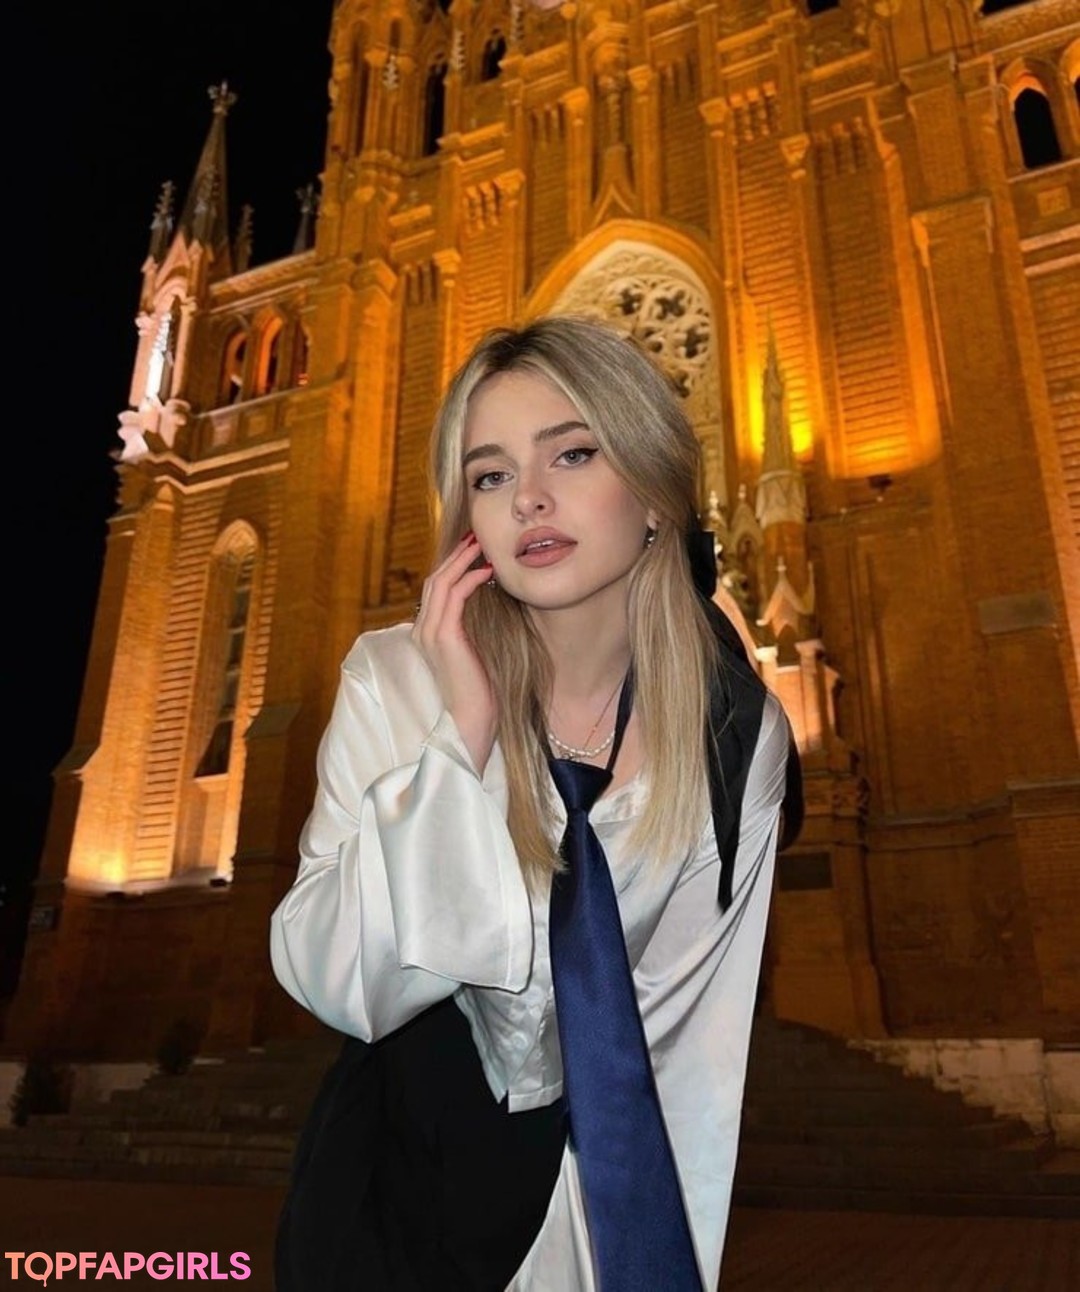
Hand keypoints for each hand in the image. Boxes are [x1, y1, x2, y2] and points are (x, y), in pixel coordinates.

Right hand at [411, 533, 497, 772]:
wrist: (472, 721)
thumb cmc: (479, 691)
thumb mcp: (474, 651)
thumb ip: (474, 628)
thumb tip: (491, 601)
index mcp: (426, 633)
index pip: (434, 589)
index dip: (451, 566)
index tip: (473, 549)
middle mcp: (422, 630)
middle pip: (433, 579)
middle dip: (455, 555)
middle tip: (476, 537)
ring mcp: (430, 633)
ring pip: (441, 582)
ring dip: (462, 560)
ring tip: (482, 545)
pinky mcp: (445, 637)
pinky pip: (455, 596)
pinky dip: (470, 578)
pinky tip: (488, 571)